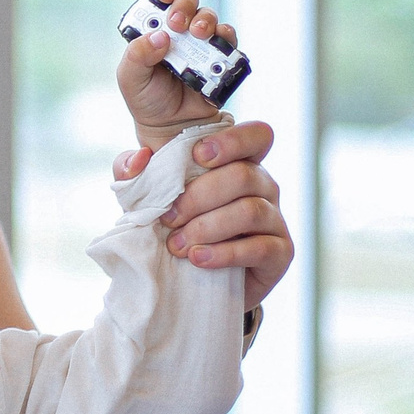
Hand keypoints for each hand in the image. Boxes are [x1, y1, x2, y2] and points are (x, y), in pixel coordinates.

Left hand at [114, 0, 234, 149]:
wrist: (172, 126)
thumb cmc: (147, 98)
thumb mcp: (130, 79)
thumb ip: (137, 56)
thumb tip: (159, 36)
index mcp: (151, 27)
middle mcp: (177, 28)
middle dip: (183, 4)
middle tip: (177, 23)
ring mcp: (199, 40)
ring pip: (207, 15)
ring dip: (204, 19)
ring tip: (197, 34)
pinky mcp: (219, 55)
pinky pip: (227, 37)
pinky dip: (225, 35)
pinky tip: (218, 41)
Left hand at [115, 119, 292, 309]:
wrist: (191, 278)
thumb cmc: (174, 223)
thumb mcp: (148, 193)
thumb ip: (133, 169)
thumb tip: (139, 158)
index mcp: (240, 162)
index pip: (257, 135)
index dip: (233, 141)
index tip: (197, 156)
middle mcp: (263, 186)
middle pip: (243, 175)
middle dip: (198, 197)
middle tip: (168, 218)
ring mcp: (275, 219)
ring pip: (250, 211)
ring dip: (207, 228)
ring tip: (176, 245)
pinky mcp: (280, 253)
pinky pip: (260, 248)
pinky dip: (224, 254)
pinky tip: (198, 258)